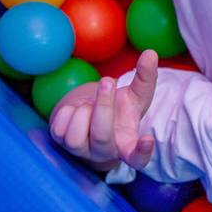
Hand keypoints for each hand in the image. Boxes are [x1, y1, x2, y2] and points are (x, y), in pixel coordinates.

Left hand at [49, 50, 158, 169]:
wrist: (92, 116)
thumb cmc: (121, 108)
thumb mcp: (137, 94)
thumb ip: (146, 76)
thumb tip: (151, 53)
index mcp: (127, 145)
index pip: (138, 158)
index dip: (142, 152)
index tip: (147, 140)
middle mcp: (104, 153)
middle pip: (102, 136)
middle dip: (103, 106)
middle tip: (108, 81)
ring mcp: (81, 151)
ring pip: (76, 135)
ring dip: (84, 110)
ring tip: (92, 104)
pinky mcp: (61, 144)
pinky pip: (60, 128)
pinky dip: (68, 112)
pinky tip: (78, 111)